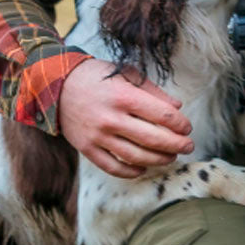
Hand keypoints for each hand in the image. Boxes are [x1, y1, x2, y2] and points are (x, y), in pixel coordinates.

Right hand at [59, 58, 193, 178]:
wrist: (55, 85)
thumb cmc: (96, 76)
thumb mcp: (126, 73)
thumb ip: (153, 91)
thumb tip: (177, 107)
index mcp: (124, 96)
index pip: (163, 116)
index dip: (180, 124)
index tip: (187, 127)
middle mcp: (111, 118)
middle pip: (153, 139)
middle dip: (176, 145)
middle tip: (188, 146)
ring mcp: (98, 136)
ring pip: (136, 156)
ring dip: (158, 160)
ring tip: (171, 157)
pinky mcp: (86, 148)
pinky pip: (112, 167)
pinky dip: (131, 171)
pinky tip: (143, 167)